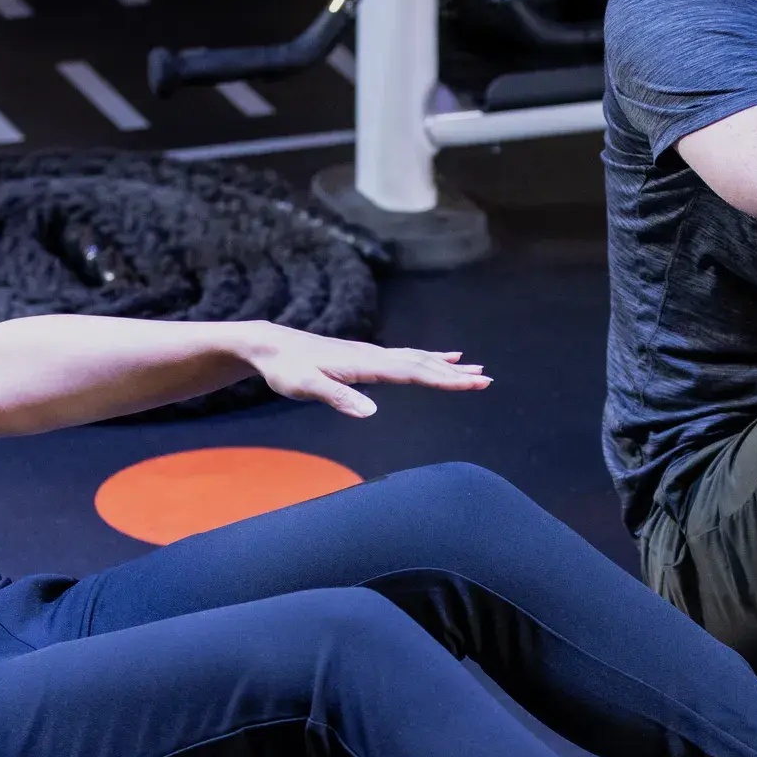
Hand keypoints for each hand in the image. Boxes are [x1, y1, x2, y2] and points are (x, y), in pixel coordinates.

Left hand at [238, 325, 490, 417]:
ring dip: (446, 366)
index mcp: (366, 364)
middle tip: (486, 380)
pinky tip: (442, 357)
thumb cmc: (286, 369)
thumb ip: (338, 397)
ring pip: (418, 359)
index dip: (444, 380)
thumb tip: (371, 411)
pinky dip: (429, 358)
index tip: (471, 383)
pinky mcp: (366, 357)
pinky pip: (406, 357)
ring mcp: (371, 355)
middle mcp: (374, 356)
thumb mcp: (306, 386)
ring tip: (474, 368)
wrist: (270, 345)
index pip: (413, 372)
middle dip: (455, 374)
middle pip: (422, 364)